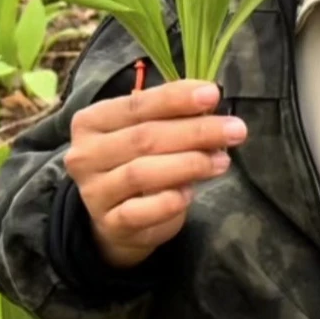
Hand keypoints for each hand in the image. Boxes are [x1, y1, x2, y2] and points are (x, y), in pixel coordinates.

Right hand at [65, 80, 246, 268]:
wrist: (118, 219)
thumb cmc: (138, 161)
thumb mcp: (148, 131)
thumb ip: (172, 117)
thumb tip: (210, 102)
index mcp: (92, 121)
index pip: (136, 105)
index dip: (176, 98)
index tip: (213, 94)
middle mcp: (86, 154)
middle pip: (144, 137)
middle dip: (195, 131)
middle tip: (234, 129)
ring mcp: (94, 192)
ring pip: (142, 172)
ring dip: (189, 164)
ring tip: (222, 161)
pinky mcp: (110, 224)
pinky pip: (140, 211)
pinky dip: (168, 202)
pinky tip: (190, 193)